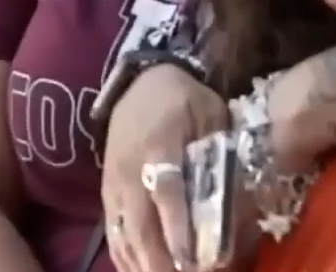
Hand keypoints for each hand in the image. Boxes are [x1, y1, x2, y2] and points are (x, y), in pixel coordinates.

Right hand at [102, 65, 230, 271]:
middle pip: (140, 223)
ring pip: (123, 234)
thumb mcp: (210, 115)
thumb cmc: (184, 98)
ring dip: (142, 264)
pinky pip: (113, 232)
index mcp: (159, 145)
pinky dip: (125, 257)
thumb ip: (217, 151)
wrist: (140, 81)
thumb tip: (229, 195)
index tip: (191, 258)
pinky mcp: (106, 194)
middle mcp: (130, 170)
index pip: (167, 192)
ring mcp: (114, 184)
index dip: (177, 227)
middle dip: (160, 259)